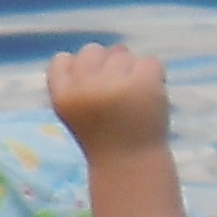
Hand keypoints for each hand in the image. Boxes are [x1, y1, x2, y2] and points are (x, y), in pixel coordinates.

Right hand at [47, 43, 172, 157]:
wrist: (132, 165)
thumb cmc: (102, 140)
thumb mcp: (75, 112)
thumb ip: (76, 82)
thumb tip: (95, 50)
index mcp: (64, 96)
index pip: (62, 60)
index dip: (77, 71)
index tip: (89, 91)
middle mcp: (86, 87)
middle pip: (92, 50)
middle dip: (105, 67)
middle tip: (115, 97)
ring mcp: (116, 83)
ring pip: (122, 53)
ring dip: (130, 71)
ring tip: (132, 99)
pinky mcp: (144, 82)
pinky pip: (149, 61)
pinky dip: (154, 77)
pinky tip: (150, 97)